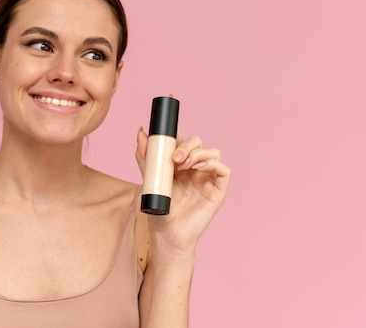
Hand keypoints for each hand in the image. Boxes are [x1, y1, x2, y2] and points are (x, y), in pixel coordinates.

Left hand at [136, 128, 230, 253]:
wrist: (167, 234)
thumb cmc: (160, 209)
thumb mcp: (149, 178)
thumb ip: (146, 156)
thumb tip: (141, 131)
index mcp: (181, 165)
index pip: (185, 141)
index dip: (179, 134)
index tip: (167, 134)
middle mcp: (196, 169)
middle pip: (199, 143)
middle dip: (187, 145)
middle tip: (175, 157)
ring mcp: (207, 179)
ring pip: (213, 152)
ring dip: (198, 153)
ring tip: (183, 165)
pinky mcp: (217, 191)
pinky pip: (224, 170)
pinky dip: (213, 164)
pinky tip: (199, 168)